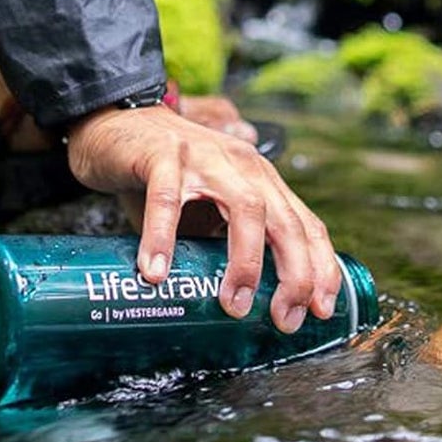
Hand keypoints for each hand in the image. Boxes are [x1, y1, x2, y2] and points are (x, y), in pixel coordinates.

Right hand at [65, 105, 339, 333]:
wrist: (120, 125)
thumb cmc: (169, 179)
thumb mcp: (210, 210)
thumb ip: (227, 245)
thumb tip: (243, 310)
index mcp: (259, 179)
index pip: (304, 223)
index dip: (320, 266)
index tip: (321, 310)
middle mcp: (241, 164)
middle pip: (283, 219)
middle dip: (294, 272)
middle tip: (283, 317)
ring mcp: (205, 156)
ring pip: (244, 206)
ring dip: (246, 259)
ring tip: (234, 303)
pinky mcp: (163, 154)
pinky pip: (167, 199)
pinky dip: (164, 238)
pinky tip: (156, 272)